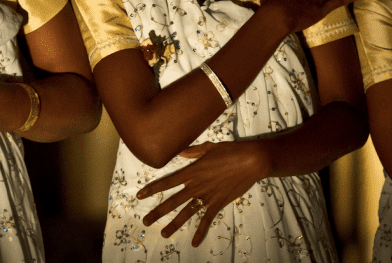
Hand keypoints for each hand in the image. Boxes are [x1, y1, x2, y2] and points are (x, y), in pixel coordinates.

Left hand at [137, 141, 264, 246]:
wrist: (251, 161)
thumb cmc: (231, 151)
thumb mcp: (209, 147)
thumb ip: (192, 152)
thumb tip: (179, 152)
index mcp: (192, 171)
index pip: (167, 182)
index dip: (152, 189)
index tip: (140, 195)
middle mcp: (196, 185)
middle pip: (172, 201)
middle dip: (157, 212)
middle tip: (145, 221)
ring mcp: (207, 195)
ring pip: (186, 213)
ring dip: (174, 224)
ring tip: (163, 233)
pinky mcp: (218, 203)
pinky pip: (207, 220)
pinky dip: (201, 232)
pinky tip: (195, 243)